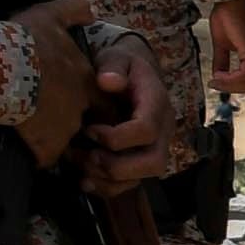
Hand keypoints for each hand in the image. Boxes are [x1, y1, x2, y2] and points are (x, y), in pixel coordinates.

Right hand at [8, 0, 100, 167]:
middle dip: (74, 127)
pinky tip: (24, 146)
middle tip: (51, 120)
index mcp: (85, 82)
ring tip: (34, 133)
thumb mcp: (48, 16)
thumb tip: (88, 8)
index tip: (75, 105)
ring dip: (54, 140)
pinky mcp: (45, 146)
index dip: (91, 106)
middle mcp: (81, 108)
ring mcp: (64, 129)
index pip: (102, 103)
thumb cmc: (23, 40)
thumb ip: (72, 11)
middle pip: (86, 125)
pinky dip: (36, 155)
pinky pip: (44, 157)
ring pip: (66, 142)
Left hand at [73, 38, 172, 191]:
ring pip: (142, 178)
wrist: (133, 75)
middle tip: (88, 156)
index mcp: (157, 105)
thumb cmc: (123, 66)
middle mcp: (162, 131)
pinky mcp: (141, 160)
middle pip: (154, 163)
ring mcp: (154, 148)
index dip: (117, 137)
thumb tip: (107, 81)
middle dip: (117, 166)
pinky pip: (130, 184)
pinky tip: (85, 180)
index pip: (147, 130)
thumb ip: (114, 66)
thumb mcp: (118, 57)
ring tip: (82, 163)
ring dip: (108, 179)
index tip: (90, 129)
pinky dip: (107, 188)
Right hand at [205, 0, 244, 95]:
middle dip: (234, 88)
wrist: (228, 2)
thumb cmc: (227, 17)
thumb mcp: (220, 45)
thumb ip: (221, 61)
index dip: (234, 86)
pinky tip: (219, 73)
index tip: (215, 83)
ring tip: (216, 79)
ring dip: (231, 84)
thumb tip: (217, 77)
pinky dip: (232, 77)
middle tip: (216, 83)